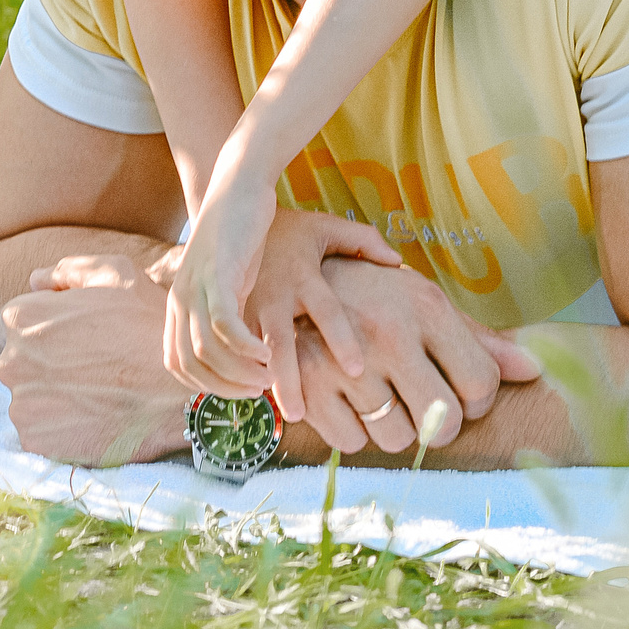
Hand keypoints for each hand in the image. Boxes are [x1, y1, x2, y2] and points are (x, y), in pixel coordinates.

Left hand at [0, 253, 192, 465]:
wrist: (179, 392)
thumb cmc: (150, 324)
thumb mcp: (116, 274)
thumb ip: (68, 271)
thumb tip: (36, 280)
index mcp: (21, 318)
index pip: (13, 324)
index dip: (45, 329)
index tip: (74, 339)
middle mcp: (10, 362)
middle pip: (17, 362)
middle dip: (44, 363)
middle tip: (88, 367)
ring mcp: (22, 407)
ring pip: (28, 399)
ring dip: (51, 397)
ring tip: (94, 393)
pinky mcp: (37, 443)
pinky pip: (40, 432)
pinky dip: (60, 428)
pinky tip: (93, 417)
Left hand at [162, 177, 278, 394]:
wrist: (239, 185)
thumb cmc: (238, 235)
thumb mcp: (227, 279)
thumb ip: (225, 312)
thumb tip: (239, 352)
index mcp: (179, 303)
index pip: (178, 364)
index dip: (207, 386)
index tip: (240, 390)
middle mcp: (180, 298)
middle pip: (190, 364)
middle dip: (225, 387)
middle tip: (259, 392)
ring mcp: (195, 286)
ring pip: (206, 349)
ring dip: (238, 372)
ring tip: (268, 376)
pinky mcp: (217, 274)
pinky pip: (223, 324)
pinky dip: (244, 347)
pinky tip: (267, 353)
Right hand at [240, 212, 404, 423]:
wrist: (235, 214)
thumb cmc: (291, 229)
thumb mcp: (326, 228)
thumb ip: (362, 242)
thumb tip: (398, 262)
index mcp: (304, 275)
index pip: (326, 310)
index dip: (341, 339)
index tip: (356, 370)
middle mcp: (275, 294)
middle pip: (280, 341)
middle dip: (288, 378)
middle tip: (299, 413)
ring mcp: (248, 306)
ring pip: (249, 350)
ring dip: (257, 380)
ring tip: (270, 412)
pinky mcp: (230, 313)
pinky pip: (231, 347)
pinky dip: (239, 371)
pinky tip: (248, 396)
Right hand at [283, 256, 542, 459]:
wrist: (292, 271)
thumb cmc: (375, 296)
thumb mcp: (426, 304)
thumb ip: (480, 341)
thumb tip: (534, 371)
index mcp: (425, 307)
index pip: (480, 384)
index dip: (478, 401)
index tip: (461, 393)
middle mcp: (388, 332)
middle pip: (442, 422)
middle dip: (440, 426)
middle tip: (424, 406)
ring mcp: (344, 360)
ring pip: (396, 439)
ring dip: (394, 428)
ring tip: (383, 398)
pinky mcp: (307, 381)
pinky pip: (352, 442)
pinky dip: (354, 431)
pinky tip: (349, 401)